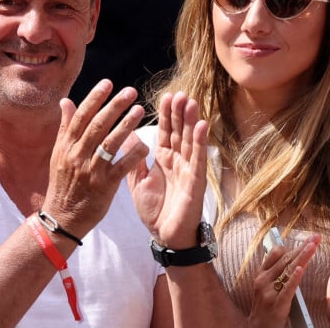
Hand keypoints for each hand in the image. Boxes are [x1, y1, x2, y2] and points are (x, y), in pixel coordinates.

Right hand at [42, 79, 148, 239]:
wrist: (62, 218)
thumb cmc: (63, 183)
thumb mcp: (59, 154)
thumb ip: (66, 127)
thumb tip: (66, 101)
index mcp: (66, 145)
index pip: (81, 116)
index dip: (95, 98)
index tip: (108, 83)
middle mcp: (77, 156)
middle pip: (97, 126)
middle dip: (114, 106)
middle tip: (131, 91)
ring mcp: (90, 171)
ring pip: (110, 143)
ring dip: (126, 125)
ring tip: (140, 110)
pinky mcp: (103, 187)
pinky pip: (121, 167)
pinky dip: (133, 155)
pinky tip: (145, 145)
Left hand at [124, 91, 208, 247]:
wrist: (164, 236)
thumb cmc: (154, 210)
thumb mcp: (137, 181)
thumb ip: (133, 158)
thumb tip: (127, 135)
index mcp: (163, 158)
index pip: (165, 131)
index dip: (167, 114)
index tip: (167, 96)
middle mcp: (177, 160)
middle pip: (179, 131)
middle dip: (179, 112)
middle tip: (180, 93)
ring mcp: (188, 169)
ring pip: (189, 140)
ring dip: (190, 121)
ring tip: (190, 102)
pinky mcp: (195, 181)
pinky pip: (197, 158)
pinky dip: (199, 142)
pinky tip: (202, 125)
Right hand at [248, 235, 319, 327]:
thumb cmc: (265, 307)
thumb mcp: (266, 287)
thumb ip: (275, 274)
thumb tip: (292, 259)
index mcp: (261, 274)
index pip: (276, 253)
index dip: (292, 245)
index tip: (308, 240)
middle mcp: (263, 279)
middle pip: (285, 259)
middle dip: (302, 247)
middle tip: (315, 238)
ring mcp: (268, 291)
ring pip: (287, 270)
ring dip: (302, 256)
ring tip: (313, 246)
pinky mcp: (276, 304)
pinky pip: (287, 288)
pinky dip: (295, 277)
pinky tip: (302, 268)